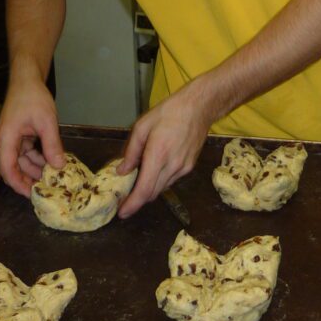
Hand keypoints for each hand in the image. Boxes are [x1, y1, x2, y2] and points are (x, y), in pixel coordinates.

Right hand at [0, 74, 65, 196]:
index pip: (8, 171)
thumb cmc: (33, 97)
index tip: (34, 195)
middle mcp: (4, 142)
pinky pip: (26, 153)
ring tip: (54, 178)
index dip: (20, 185)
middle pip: (14, 168)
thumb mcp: (46, 122)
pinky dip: (38, 158)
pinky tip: (52, 163)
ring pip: (22, 161)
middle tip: (48, 189)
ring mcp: (11, 139)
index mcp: (5, 139)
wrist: (27, 79)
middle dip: (30, 179)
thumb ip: (52, 145)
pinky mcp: (18, 136)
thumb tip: (59, 166)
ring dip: (36, 169)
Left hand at [116, 82, 214, 217]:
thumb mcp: (142, 126)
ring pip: (161, 188)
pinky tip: (155, 169)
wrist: (199, 108)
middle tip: (124, 198)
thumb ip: (131, 151)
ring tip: (138, 179)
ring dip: (149, 189)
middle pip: (152, 194)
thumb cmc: (169, 112)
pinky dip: (159, 180)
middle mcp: (172, 166)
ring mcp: (183, 168)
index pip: (145, 189)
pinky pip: (170, 180)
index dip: (132, 204)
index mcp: (158, 154)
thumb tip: (122, 171)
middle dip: (137, 200)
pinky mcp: (190, 167)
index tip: (122, 213)